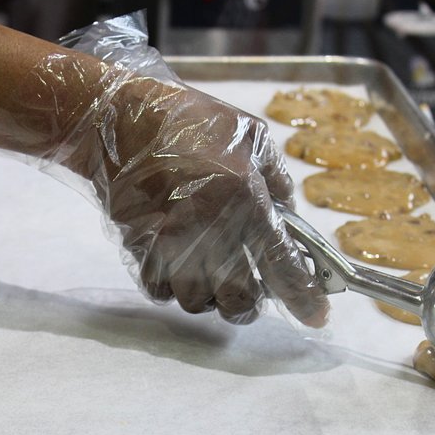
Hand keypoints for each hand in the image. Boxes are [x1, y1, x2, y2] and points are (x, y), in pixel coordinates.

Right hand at [71, 75, 328, 325]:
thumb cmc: (187, 120)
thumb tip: (289, 216)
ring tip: (207, 275)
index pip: (282, 264)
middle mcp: (211, 229)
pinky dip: (170, 288)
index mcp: (246, 198)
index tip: (316, 316)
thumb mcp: (249, 135)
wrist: (118, 117)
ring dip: (207, 296)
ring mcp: (171, 242)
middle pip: (238, 299)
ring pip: (196, 301)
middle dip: (248, 305)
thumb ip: (275, 178)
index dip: (303, 297)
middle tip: (248, 292)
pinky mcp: (138, 247)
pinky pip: (159, 290)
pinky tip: (175, 267)